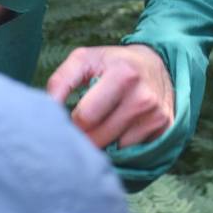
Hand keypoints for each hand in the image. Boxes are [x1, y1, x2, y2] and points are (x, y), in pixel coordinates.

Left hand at [46, 43, 174, 149]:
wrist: (157, 65)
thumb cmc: (112, 62)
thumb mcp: (85, 59)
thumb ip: (62, 79)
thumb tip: (47, 106)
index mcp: (122, 75)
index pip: (86, 116)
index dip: (70, 121)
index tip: (66, 120)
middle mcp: (143, 98)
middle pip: (99, 136)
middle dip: (84, 136)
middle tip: (79, 127)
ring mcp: (156, 117)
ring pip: (115, 149)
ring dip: (102, 144)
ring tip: (100, 127)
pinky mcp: (165, 131)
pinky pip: (132, 153)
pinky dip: (120, 148)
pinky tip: (118, 132)